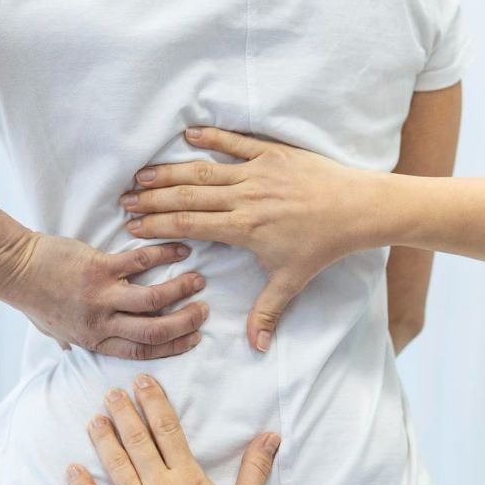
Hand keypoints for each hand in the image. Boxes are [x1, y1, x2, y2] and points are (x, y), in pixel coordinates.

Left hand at [0, 231, 209, 358]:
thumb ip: (71, 340)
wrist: (14, 269)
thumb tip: (72, 349)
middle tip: (204, 312)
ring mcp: (101, 295)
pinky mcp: (99, 268)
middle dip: (185, 323)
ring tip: (198, 281)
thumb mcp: (54, 330)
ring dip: (181, 290)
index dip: (173, 347)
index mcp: (94, 340)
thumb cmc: (34, 299)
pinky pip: (140, 263)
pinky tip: (181, 252)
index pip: (142, 351)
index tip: (193, 339)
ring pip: (154, 299)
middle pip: (155, 331)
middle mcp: (101, 323)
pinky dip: (165, 256)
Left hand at [66, 375, 280, 484]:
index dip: (154, 402)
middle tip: (111, 391)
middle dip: (123, 412)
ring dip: (103, 440)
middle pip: (137, 440)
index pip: (168, 430)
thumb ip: (255, 467)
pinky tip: (72, 470)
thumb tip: (271, 435)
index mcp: (188, 478)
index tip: (142, 382)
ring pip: (116, 466)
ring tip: (94, 419)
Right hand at [119, 127, 376, 352]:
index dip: (158, 226)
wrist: (359, 209)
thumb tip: (255, 349)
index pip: (190, 226)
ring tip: (142, 174)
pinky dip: (212, 137)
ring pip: (204, 170)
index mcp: (244, 229)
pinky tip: (188, 134)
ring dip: (171, 172)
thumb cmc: (324, 245)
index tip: (133, 226)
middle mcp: (245, 197)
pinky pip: (236, 142)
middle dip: (153, 199)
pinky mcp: (272, 154)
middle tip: (125, 200)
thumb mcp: (292, 281)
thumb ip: (267, 312)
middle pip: (188, 197)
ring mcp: (257, 172)